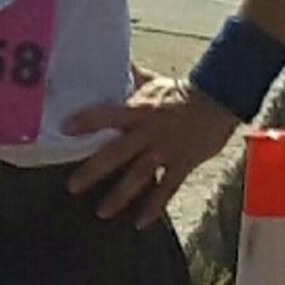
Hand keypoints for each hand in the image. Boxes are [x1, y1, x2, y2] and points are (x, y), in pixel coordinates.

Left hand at [58, 71, 241, 222]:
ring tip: (101, 212)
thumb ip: (131, 77)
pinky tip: (140, 223)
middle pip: (116, 153)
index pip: (107, 115)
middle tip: (72, 186)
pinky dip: (153, 207)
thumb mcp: (153, 81)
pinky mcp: (181, 164)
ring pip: (138, 176)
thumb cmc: (181, 92)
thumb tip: (112, 61)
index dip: (86, 121)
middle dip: (93, 170)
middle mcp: (148, 133)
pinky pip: (166, 189)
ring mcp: (165, 151)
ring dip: (119, 196)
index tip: (65, 128)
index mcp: (138, 111)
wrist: (219, 100)